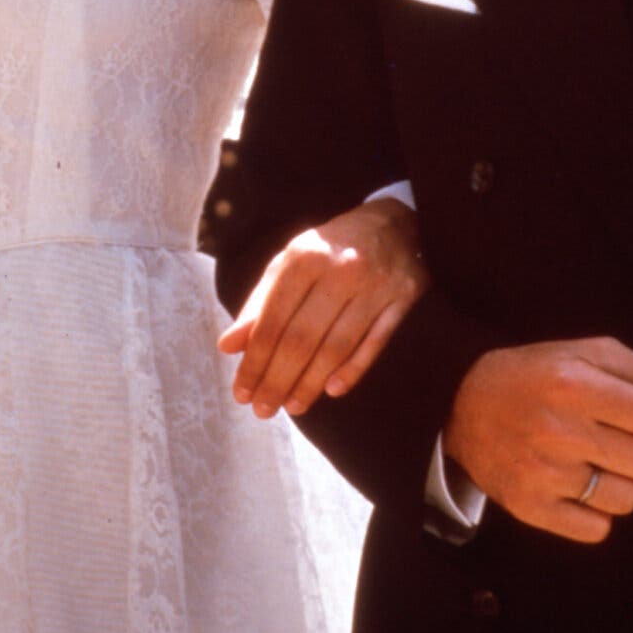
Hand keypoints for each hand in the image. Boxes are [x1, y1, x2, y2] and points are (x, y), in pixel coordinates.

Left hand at [219, 196, 426, 417]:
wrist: (393, 222)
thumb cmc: (329, 249)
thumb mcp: (289, 264)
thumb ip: (258, 304)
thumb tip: (227, 347)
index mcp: (303, 257)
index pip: (272, 321)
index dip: (255, 361)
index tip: (241, 392)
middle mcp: (339, 269)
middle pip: (302, 338)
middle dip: (278, 380)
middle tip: (263, 410)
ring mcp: (375, 285)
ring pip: (337, 346)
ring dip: (311, 383)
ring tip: (293, 407)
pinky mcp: (404, 298)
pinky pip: (376, 342)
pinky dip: (353, 370)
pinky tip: (332, 390)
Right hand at [444, 336, 632, 543]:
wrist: (458, 402)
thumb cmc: (533, 374)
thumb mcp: (583, 355)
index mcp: (575, 383)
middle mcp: (560, 428)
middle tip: (609, 435)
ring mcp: (544, 471)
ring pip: (628, 498)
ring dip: (619, 482)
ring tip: (586, 459)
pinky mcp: (530, 506)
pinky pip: (597, 529)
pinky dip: (595, 513)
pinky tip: (571, 485)